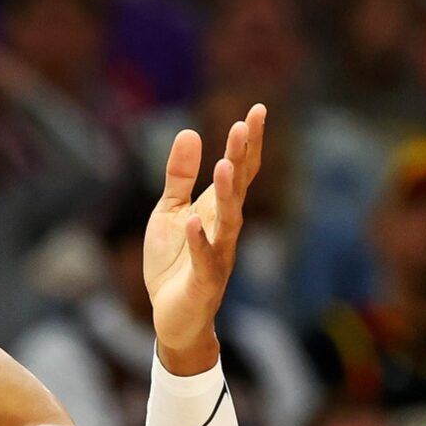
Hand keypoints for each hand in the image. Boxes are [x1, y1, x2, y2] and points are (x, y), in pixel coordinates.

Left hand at [145, 104, 266, 374]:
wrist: (172, 315)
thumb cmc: (174, 263)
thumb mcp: (169, 212)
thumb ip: (179, 177)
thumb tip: (189, 131)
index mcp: (217, 209)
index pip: (239, 170)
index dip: (247, 142)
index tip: (256, 110)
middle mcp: (225, 228)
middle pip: (239, 188)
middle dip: (243, 156)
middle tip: (247, 124)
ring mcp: (219, 255)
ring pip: (228, 220)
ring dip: (228, 193)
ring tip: (225, 165)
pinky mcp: (205, 281)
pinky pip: (205, 259)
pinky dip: (200, 240)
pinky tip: (194, 220)